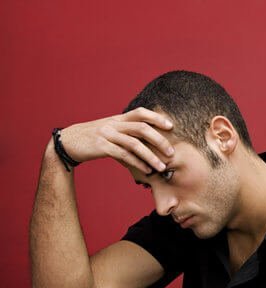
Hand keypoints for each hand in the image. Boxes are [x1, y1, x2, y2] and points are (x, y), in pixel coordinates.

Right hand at [57, 107, 174, 172]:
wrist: (67, 142)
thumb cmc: (94, 139)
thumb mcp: (111, 131)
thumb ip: (127, 135)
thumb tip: (148, 147)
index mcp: (118, 118)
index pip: (140, 113)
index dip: (157, 117)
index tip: (171, 126)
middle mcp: (114, 124)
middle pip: (141, 128)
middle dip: (159, 140)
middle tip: (171, 152)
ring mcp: (107, 134)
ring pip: (134, 144)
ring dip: (151, 156)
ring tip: (162, 167)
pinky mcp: (101, 147)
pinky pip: (123, 155)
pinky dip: (138, 163)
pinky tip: (147, 170)